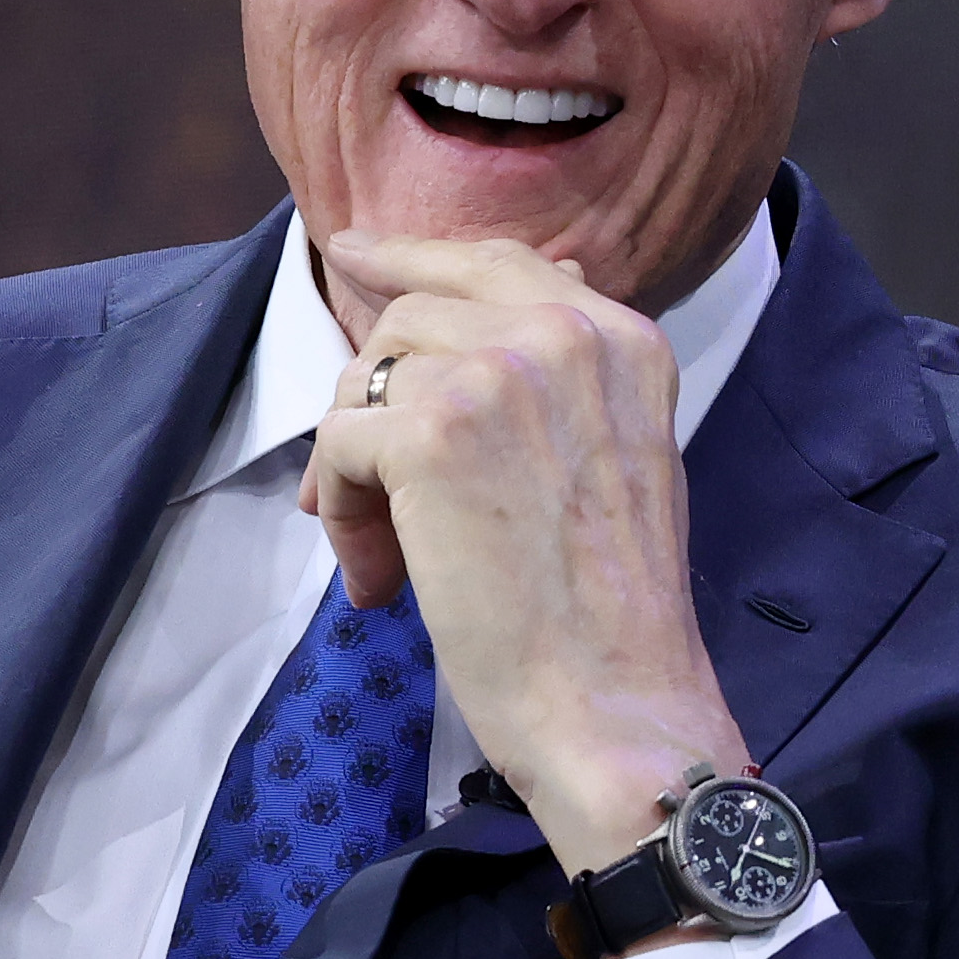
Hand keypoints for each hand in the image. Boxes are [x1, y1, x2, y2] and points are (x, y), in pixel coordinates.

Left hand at [301, 232, 751, 873]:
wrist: (617, 704)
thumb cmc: (613, 612)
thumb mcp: (620, 455)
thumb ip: (564, 379)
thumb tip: (518, 307)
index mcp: (622, 337)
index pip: (496, 261)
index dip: (413, 258)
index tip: (350, 255)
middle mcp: (565, 333)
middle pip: (410, 314)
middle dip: (373, 395)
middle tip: (368, 491)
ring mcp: (496, 374)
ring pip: (365, 378)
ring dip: (354, 470)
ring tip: (386, 556)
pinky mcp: (431, 432)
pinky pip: (338, 442)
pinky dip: (337, 513)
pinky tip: (379, 579)